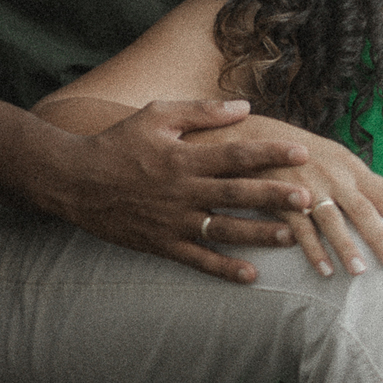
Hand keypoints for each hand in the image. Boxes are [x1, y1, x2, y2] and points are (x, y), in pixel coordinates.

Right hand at [33, 99, 314, 284]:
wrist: (74, 180)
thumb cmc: (117, 142)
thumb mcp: (156, 115)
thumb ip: (202, 111)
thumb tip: (245, 107)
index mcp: (183, 156)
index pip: (236, 154)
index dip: (270, 153)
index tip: (301, 152)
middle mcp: (182, 190)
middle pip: (237, 194)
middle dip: (274, 196)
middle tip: (308, 198)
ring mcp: (172, 221)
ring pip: (224, 230)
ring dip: (259, 234)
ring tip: (292, 236)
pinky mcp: (161, 244)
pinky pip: (197, 260)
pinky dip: (224, 269)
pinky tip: (251, 275)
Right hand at [194, 119, 382, 278]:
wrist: (254, 137)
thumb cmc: (306, 153)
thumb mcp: (345, 162)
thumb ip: (378, 183)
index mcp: (351, 167)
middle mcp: (333, 175)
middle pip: (362, 209)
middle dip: (380, 237)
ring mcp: (307, 185)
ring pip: (331, 220)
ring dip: (346, 246)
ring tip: (359, 272)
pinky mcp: (281, 196)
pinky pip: (299, 227)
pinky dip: (312, 249)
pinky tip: (323, 269)